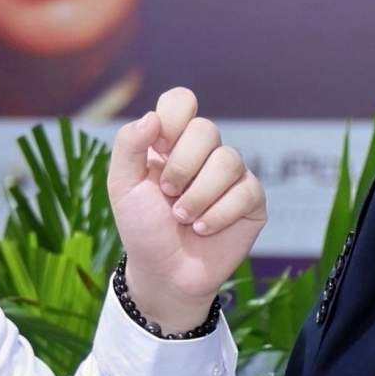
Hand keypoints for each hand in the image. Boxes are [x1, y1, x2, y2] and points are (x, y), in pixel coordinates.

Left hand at [111, 87, 265, 331]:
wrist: (164, 273)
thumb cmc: (143, 229)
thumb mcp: (122, 186)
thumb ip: (128, 145)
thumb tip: (153, 117)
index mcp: (172, 141)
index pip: (181, 101)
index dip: (172, 120)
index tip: (158, 151)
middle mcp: (204, 153)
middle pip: (206, 129)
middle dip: (181, 167)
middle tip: (168, 194)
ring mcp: (231, 175)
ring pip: (228, 159)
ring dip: (198, 195)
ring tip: (184, 218)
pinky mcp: (252, 200)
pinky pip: (245, 190)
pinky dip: (218, 214)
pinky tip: (204, 229)